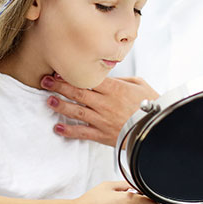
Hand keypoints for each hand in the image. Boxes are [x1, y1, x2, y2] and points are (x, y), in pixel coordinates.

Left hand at [41, 75, 158, 146]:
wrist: (157, 129)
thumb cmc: (152, 105)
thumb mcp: (140, 85)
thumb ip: (122, 79)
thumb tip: (110, 76)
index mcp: (114, 88)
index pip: (89, 79)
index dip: (73, 73)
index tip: (61, 69)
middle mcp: (105, 103)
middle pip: (78, 92)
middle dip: (60, 86)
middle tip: (45, 81)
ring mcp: (102, 119)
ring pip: (77, 111)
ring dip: (61, 106)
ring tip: (49, 101)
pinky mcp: (103, 134)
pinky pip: (83, 132)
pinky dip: (69, 131)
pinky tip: (58, 128)